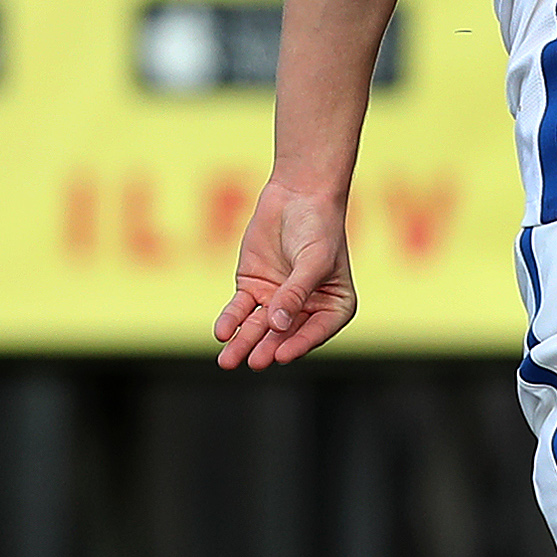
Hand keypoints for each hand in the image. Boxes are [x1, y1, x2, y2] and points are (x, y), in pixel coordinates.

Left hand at [213, 176, 359, 367]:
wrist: (297, 195)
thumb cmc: (318, 226)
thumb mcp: (313, 261)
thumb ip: (295, 293)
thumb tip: (277, 325)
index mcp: (333, 306)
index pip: (316, 331)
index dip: (299, 344)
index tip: (281, 356)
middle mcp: (305, 308)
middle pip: (283, 334)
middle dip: (267, 348)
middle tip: (254, 361)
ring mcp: (277, 300)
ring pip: (258, 327)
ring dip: (243, 343)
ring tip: (228, 361)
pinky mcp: (253, 288)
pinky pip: (240, 310)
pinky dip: (231, 321)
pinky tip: (222, 332)